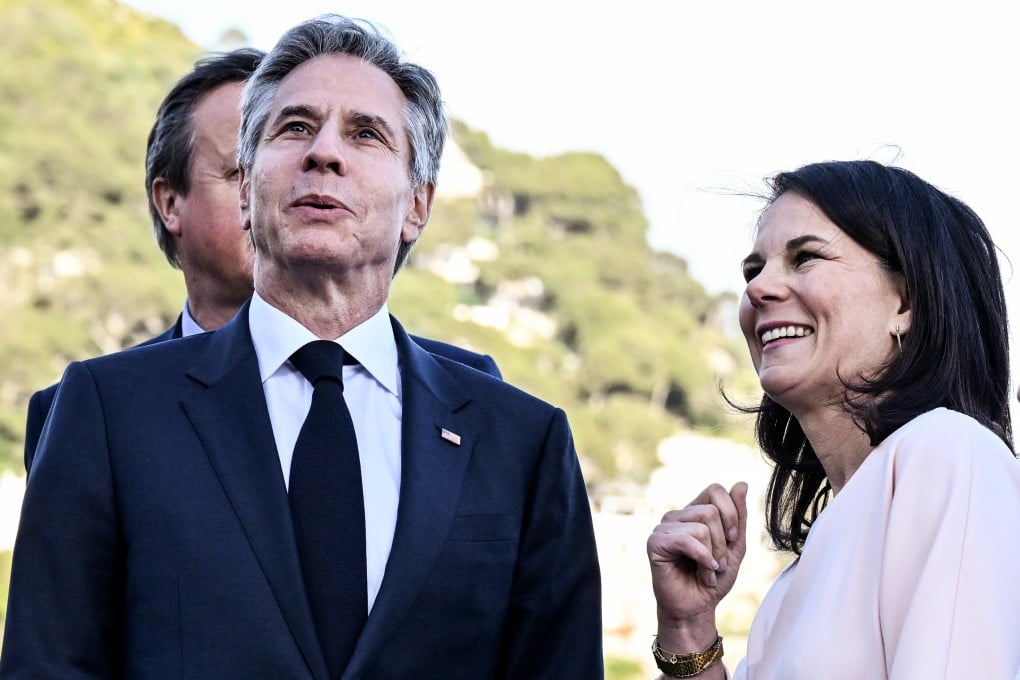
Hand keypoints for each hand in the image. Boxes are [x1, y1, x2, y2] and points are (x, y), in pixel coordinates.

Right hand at [647, 482, 747, 635]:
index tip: (732, 538)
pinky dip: (702, 559)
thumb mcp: (734, 546)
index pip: (715, 490)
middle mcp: (678, 515)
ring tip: (707, 570)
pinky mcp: (655, 542)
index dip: (731, 513)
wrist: (696, 608)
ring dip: (712, 556)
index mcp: (694, 511)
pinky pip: (686, 540)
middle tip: (718, 562)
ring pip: (701, 527)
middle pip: (711, 511)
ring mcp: (664, 527)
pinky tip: (701, 572)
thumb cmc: (713, 578)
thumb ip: (738, 516)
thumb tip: (741, 482)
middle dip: (722, 542)